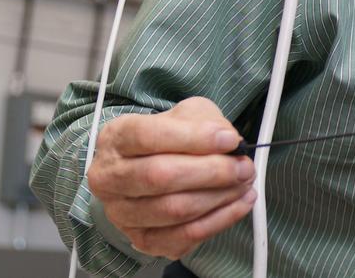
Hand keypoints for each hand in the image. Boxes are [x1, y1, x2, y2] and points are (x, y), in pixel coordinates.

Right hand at [88, 97, 255, 259]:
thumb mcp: (185, 115)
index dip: (194, 138)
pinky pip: (184, 237)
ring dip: (220, 197)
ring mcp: (121, 213)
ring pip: (174, 210)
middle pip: (161, 176)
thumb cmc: (170, 138)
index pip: (148, 137)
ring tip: (245, 183)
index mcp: (116, 138)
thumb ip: (205, 122)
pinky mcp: (141, 239)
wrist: (149, 168)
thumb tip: (230, 144)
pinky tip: (239, 204)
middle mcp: (110, 178)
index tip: (230, 140)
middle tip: (244, 166)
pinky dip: (219, 220)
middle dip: (213, 172)